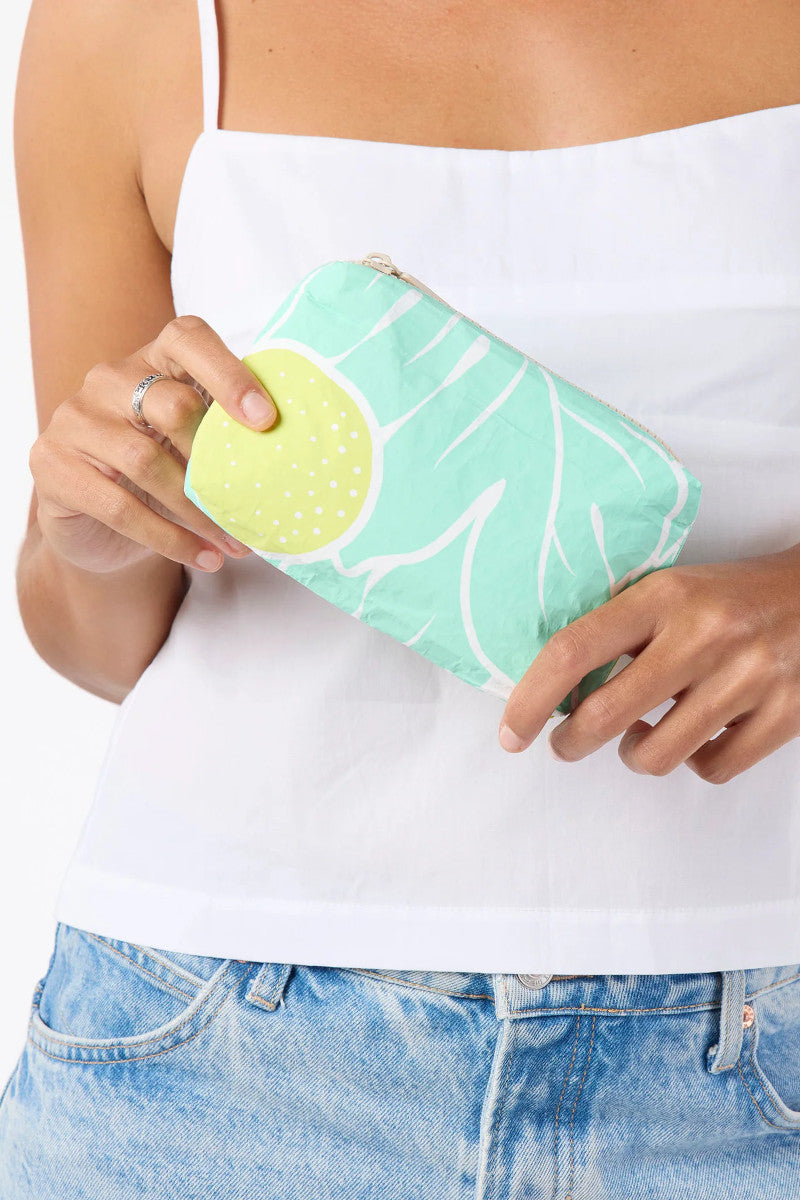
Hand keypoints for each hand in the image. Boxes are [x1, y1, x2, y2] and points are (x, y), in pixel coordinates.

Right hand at [29, 315, 277, 574]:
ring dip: (199, 511)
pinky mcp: (52, 466)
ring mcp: (75, 420)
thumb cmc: (160, 476)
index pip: (187, 338)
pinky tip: (204, 558)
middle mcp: (108, 380)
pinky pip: (119, 507)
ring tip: (235, 543)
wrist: (98, 527)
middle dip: (218, 461)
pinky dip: (170, 539)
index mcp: (152, 360)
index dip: (229, 373)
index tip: (265, 419)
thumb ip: (227, 434)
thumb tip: (293, 454)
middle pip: (172, 405)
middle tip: (255, 504)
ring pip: (147, 462)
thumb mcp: (194, 446)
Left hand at [497, 546, 799, 783]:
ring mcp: (748, 678)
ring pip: (656, 754)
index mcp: (666, 596)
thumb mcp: (674, 588)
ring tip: (640, 735)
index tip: (511, 731)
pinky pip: (713, 768)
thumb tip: (553, 682)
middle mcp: (704, 636)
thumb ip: (621, 626)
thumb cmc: (734, 594)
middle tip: (565, 742)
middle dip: (570, 742)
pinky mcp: (786, 716)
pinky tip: (694, 737)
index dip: (530, 699)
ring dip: (634, 754)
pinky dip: (694, 762)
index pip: (574, 651)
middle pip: (605, 715)